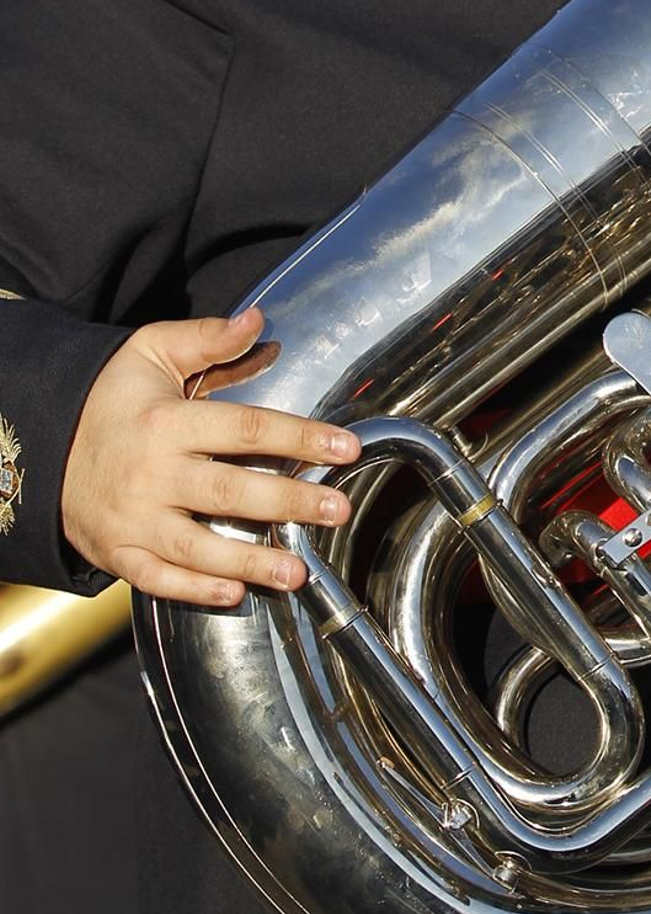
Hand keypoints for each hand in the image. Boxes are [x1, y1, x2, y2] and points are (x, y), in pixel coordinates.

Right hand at [60, 308, 357, 606]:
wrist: (41, 445)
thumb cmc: (110, 398)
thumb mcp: (151, 352)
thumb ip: (208, 338)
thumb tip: (256, 318)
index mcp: (167, 422)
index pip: (245, 429)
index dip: (299, 437)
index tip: (345, 447)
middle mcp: (152, 474)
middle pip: (231, 492)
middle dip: (289, 502)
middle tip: (338, 510)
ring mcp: (133, 519)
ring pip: (198, 546)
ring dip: (251, 562)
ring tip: (297, 571)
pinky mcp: (117, 552)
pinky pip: (159, 579)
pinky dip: (196, 590)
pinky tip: (235, 594)